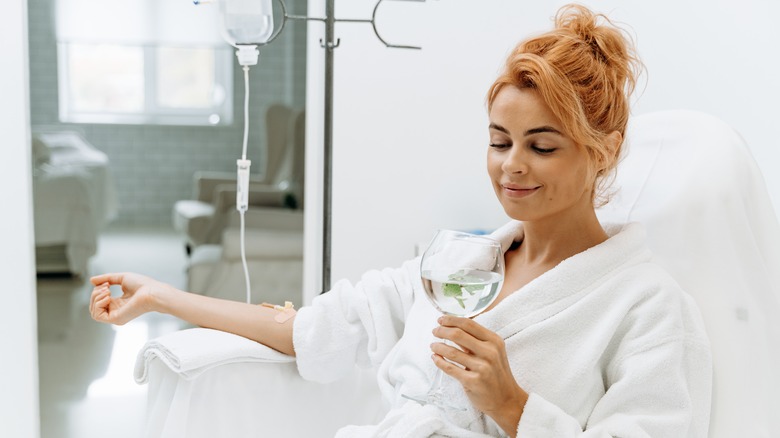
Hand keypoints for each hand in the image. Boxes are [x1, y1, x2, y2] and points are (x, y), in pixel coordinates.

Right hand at [88, 272, 169, 324]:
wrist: (152, 291)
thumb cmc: (143, 285)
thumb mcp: (121, 278)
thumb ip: (106, 278)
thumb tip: (92, 280)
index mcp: (118, 303)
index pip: (99, 301)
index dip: (98, 291)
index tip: (107, 283)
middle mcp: (116, 311)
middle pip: (94, 306)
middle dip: (95, 293)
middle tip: (106, 286)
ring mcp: (116, 316)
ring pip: (94, 311)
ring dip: (96, 298)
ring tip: (107, 291)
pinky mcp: (116, 319)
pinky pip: (97, 316)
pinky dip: (98, 304)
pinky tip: (108, 297)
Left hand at [432, 315, 527, 435]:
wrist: (507, 400)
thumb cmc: (497, 374)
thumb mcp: (493, 352)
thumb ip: (476, 341)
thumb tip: (453, 328)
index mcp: (494, 341)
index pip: (469, 324)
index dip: (452, 320)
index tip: (441, 319)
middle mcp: (490, 352)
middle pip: (458, 335)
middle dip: (442, 331)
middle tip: (434, 331)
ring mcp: (482, 367)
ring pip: (452, 352)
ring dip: (438, 347)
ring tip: (433, 346)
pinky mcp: (473, 381)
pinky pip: (450, 368)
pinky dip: (439, 362)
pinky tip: (435, 358)